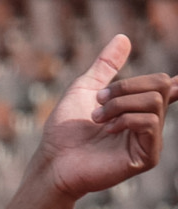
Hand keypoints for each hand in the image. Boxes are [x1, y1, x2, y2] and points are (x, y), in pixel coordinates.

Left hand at [37, 34, 177, 199]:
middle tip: (99, 101)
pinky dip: (126, 119)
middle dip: (126, 86)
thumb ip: (105, 66)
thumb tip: (123, 38)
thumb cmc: (64, 131)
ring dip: (119, 104)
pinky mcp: (146, 157)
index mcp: (136, 108)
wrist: (53, 160)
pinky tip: (108, 130)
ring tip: (97, 119)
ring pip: (154, 101)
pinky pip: (150, 123)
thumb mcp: (84, 89)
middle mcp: (147, 123)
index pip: (167, 88)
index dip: (176, 82)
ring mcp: (149, 141)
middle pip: (161, 84)